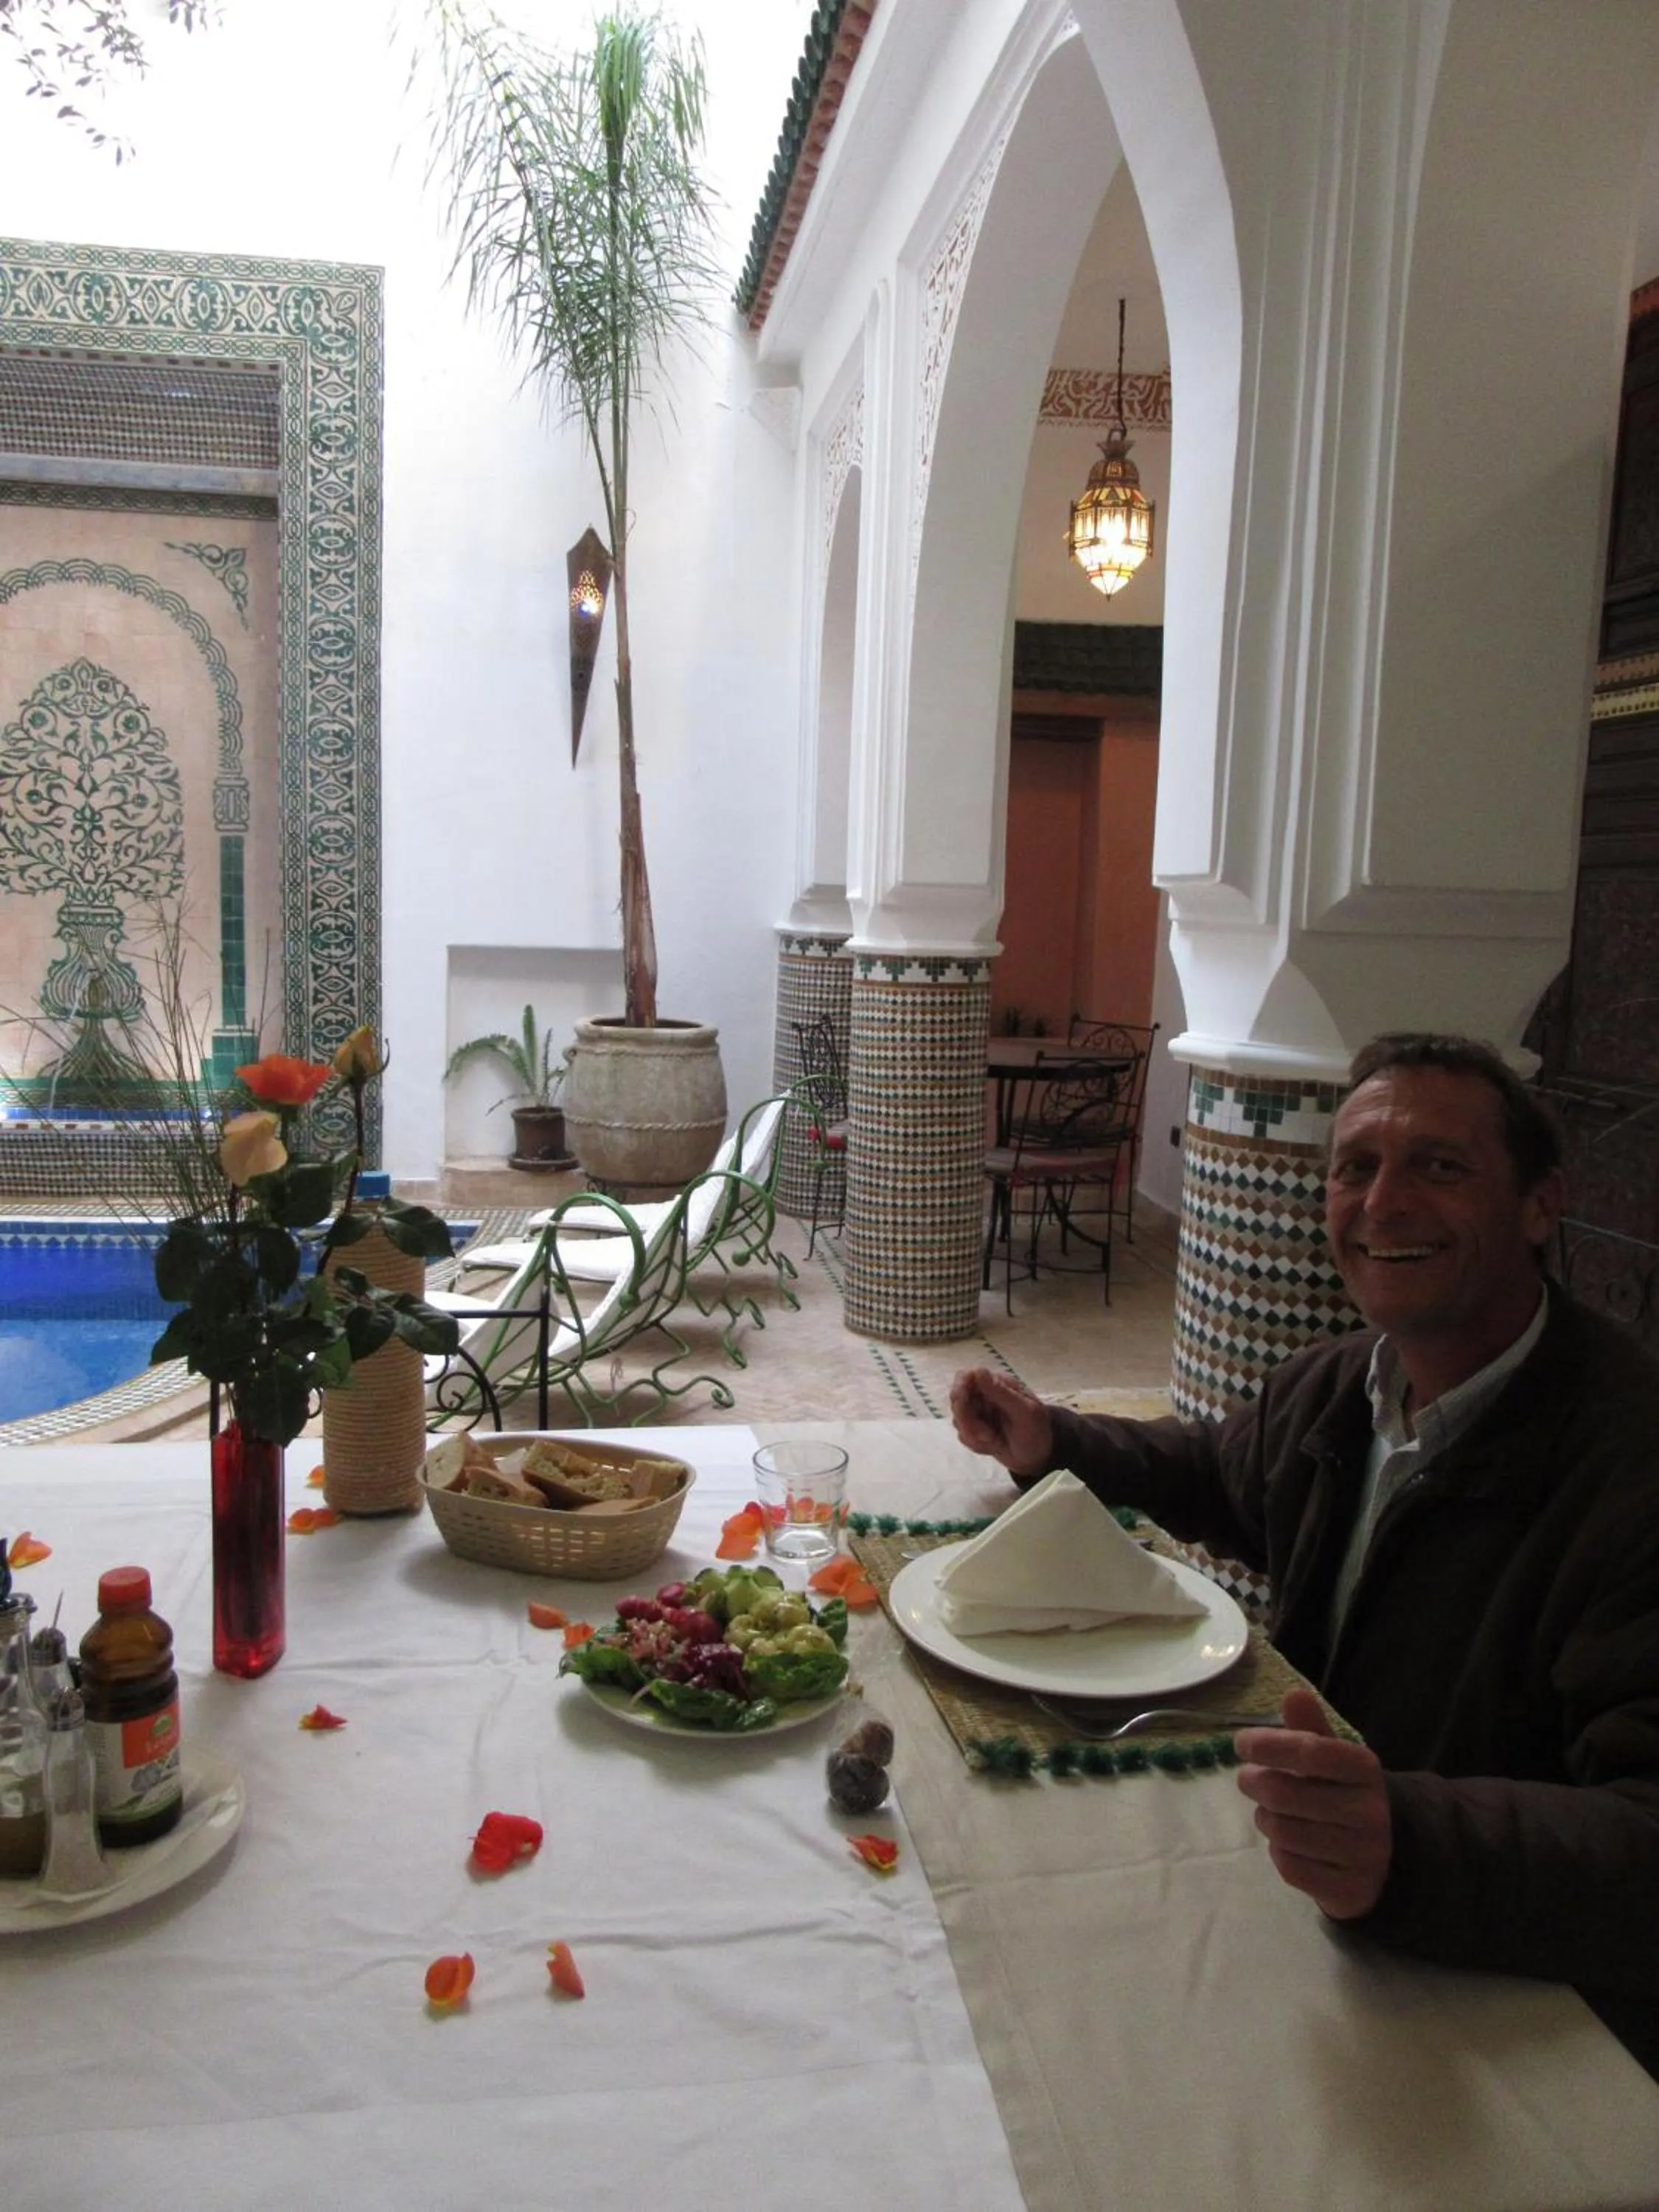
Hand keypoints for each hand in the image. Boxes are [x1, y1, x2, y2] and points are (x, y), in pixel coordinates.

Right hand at [949, 1368, 1052, 1477]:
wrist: (1038, 1458)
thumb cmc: (1037, 1432)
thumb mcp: (1025, 1413)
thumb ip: (1001, 1393)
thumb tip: (978, 1372)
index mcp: (997, 1384)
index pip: (966, 1377)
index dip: (959, 1389)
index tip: (962, 1405)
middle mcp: (984, 1396)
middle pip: (957, 1400)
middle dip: (968, 1421)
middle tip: (987, 1435)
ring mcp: (978, 1413)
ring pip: (957, 1420)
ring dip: (974, 1435)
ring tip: (994, 1440)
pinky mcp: (975, 1429)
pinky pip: (963, 1435)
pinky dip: (976, 1445)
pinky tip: (993, 1445)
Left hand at [1233, 1687, 1391, 1919]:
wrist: (1384, 1857)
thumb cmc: (1344, 1794)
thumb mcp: (1334, 1758)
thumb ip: (1311, 1729)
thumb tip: (1293, 1694)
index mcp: (1365, 1769)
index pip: (1311, 1751)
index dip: (1269, 1745)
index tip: (1241, 1744)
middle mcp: (1370, 1811)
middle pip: (1286, 1795)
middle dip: (1255, 1784)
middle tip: (1246, 1779)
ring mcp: (1363, 1854)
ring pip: (1284, 1833)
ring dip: (1265, 1819)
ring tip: (1268, 1812)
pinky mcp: (1350, 1890)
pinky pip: (1290, 1868)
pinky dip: (1278, 1853)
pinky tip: (1286, 1843)